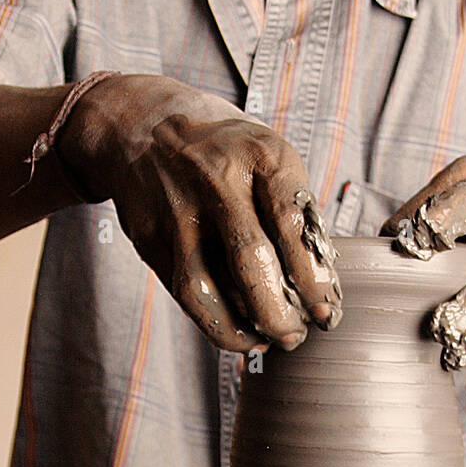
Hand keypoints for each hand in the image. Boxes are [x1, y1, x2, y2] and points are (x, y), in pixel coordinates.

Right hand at [58, 74, 342, 352]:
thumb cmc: (222, 150)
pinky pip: (188, 295)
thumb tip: (315, 286)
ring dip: (245, 327)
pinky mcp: (153, 240)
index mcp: (258, 153)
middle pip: (251, 259)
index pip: (291, 223)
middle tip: (299, 335)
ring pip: (210, 288)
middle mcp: (216, 179)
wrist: (139, 126)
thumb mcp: (264, 155)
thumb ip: (289, 209)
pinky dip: (219, 325)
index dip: (312, 278)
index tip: (326, 311)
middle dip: (280, 311)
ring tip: (272, 340)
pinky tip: (242, 333)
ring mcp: (179, 211)